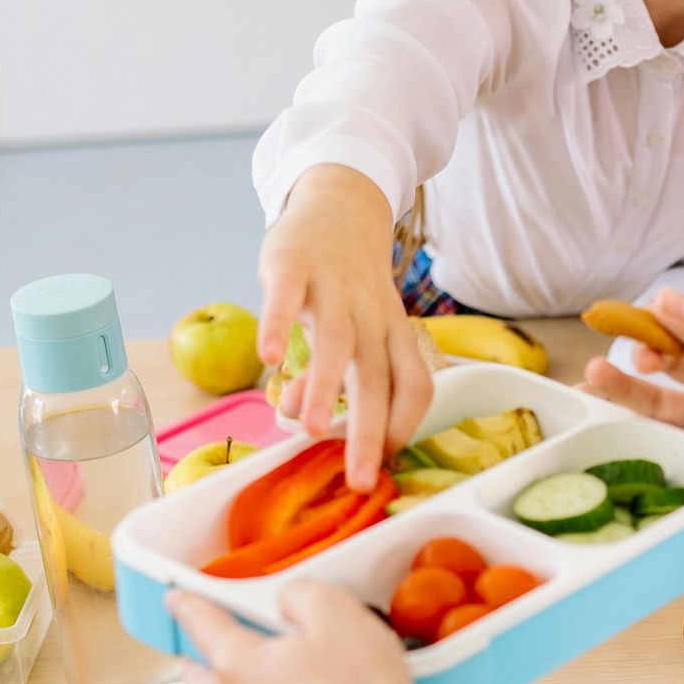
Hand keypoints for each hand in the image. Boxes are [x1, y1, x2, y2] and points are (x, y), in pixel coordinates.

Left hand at [170, 579, 437, 683]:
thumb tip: (286, 603)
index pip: (200, 625)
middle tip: (215, 639)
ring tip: (260, 670)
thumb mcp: (337, 613)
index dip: (186, 605)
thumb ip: (301, 594)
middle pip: (197, 680)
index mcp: (237, 665)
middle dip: (199, 657)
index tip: (176, 598)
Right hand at [257, 168, 435, 490]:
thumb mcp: (351, 330)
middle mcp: (372, 315)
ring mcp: (335, 288)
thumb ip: (331, 378)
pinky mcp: (296, 264)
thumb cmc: (346, 285)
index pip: (415, 388)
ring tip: (311, 430)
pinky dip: (279, 325)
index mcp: (394, 336)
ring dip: (328, 387)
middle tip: (357, 479)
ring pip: (339, 342)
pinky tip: (268, 359)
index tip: (378, 468)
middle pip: (378, 378)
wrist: (340, 205)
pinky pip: (288, 296)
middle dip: (369, 433)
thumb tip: (304, 419)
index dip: (402, 429)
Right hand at [584, 291, 683, 559]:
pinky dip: (634, 424)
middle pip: (664, 359)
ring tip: (594, 375)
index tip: (625, 313)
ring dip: (624, 386)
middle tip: (625, 353)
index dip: (654, 319)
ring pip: (655, 396)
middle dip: (638, 351)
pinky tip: (609, 415)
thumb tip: (665, 298)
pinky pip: (663, 433)